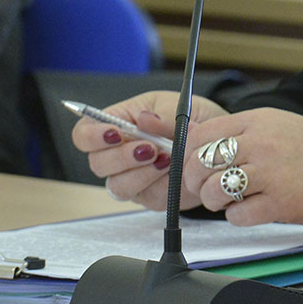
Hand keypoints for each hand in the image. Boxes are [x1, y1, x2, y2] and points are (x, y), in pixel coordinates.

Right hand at [73, 90, 225, 211]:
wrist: (219, 140)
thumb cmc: (192, 117)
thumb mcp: (179, 105)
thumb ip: (161, 115)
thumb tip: (143, 120)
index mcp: (117, 124)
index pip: (84, 135)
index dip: (92, 137)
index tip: (115, 133)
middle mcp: (117, 155)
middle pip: (98, 164)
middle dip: (122, 157)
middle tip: (149, 148)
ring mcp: (132, 178)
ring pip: (119, 186)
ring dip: (142, 174)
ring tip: (168, 159)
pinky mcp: (151, 197)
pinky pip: (149, 198)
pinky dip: (164, 184)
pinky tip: (177, 171)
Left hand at [184, 108, 302, 226]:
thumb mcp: (280, 126)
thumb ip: (243, 132)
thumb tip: (199, 146)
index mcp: (260, 121)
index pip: (201, 134)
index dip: (188, 154)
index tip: (194, 166)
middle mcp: (262, 143)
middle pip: (200, 164)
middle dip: (196, 182)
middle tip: (208, 187)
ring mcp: (271, 173)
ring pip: (213, 191)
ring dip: (215, 201)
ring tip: (231, 199)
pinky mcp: (279, 203)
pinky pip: (237, 216)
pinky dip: (239, 217)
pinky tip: (253, 209)